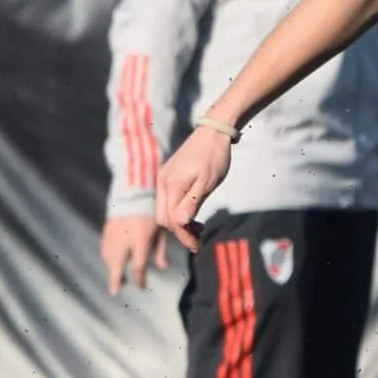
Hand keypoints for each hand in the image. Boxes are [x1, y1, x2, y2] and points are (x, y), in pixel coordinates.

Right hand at [100, 214, 167, 293]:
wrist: (133, 194)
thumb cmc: (151, 212)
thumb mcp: (160, 231)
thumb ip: (160, 250)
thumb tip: (164, 267)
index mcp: (139, 240)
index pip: (138, 266)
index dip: (139, 279)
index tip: (141, 286)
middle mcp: (124, 240)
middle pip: (116, 265)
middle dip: (115, 279)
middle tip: (115, 291)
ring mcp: (113, 236)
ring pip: (108, 258)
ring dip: (112, 269)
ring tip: (118, 279)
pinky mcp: (106, 231)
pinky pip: (105, 249)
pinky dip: (108, 258)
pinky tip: (112, 262)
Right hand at [156, 125, 234, 252]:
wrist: (213, 132)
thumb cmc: (214, 156)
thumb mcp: (207, 182)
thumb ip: (192, 202)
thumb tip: (180, 224)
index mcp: (171, 185)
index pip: (172, 220)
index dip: (184, 236)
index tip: (198, 246)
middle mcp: (163, 183)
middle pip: (164, 218)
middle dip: (180, 232)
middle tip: (199, 239)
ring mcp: (164, 179)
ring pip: (165, 211)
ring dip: (180, 223)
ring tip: (199, 228)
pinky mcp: (169, 177)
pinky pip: (169, 201)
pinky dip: (179, 212)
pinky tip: (194, 215)